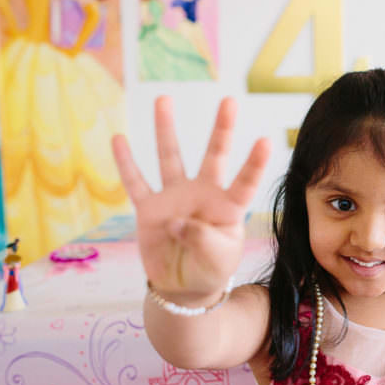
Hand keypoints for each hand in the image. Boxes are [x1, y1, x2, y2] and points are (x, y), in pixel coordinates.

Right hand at [111, 96, 270, 299]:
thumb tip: (176, 221)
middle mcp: (203, 194)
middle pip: (214, 156)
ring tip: (163, 99)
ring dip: (165, 129)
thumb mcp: (216, 259)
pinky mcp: (150, 209)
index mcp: (228, 207)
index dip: (254, 164)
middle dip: (222, 129)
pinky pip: (136, 183)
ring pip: (170, 158)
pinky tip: (119, 139)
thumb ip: (202, 240)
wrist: (184, 285)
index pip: (245, 182)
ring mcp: (175, 198)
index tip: (265, 140)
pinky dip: (126, 163)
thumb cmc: (210, 269)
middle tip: (230, 100)